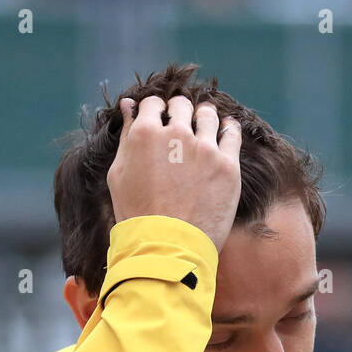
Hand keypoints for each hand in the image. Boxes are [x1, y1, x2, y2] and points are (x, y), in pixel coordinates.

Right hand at [106, 94, 242, 251]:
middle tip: (181, 126)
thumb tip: (129, 105)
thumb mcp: (118, 174)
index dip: (155, 110)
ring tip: (203, 128)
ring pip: (207, 114)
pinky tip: (225, 132)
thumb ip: (126, 135)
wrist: (166, 247)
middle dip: (179, 111)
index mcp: (145, 134)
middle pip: (181, 105)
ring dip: (203, 116)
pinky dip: (228, 128)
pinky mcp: (227, 164)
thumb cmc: (137, 215)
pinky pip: (232, 133)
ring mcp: (204, 148)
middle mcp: (176, 134)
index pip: (152, 104)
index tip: (159, 120)